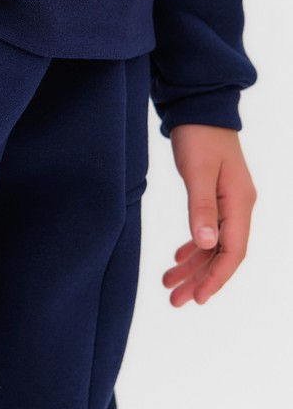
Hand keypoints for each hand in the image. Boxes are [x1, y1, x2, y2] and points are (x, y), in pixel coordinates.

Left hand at [162, 124, 256, 306]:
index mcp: (239, 203)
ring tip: (169, 284)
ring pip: (213, 244)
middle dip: (200, 279)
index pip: (232, 252)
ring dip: (193, 265)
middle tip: (175, 300)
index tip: (198, 299)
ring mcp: (228, 201)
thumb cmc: (199, 135)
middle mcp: (238, 206)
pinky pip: (208, 230)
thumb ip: (201, 208)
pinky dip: (193, 246)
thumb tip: (205, 244)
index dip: (216, 278)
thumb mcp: (197, 171)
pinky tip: (179, 257)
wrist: (200, 108)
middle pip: (222, 254)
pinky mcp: (215, 195)